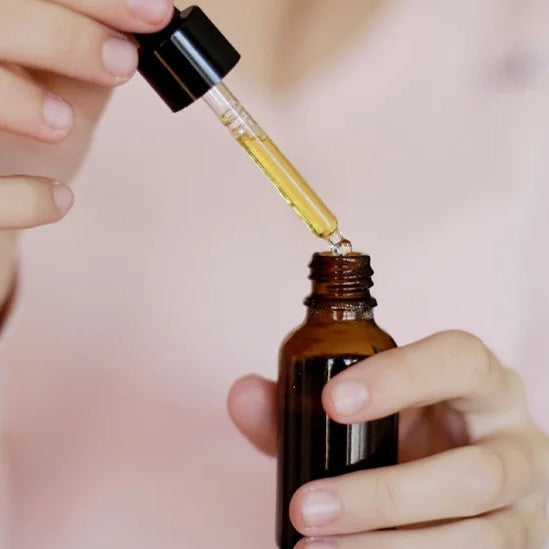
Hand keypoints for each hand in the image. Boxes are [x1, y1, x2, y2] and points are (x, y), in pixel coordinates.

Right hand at [0, 0, 173, 302]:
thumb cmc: (28, 135)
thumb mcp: (62, 87)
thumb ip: (86, 51)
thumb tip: (142, 22)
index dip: (91, 0)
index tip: (156, 14)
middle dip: (62, 38)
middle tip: (123, 64)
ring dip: (16, 100)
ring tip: (62, 125)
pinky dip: (22, 197)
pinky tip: (60, 200)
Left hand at [229, 331, 548, 547]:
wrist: (455, 473)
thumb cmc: (407, 428)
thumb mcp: (366, 408)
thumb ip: (301, 403)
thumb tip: (243, 396)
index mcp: (478, 381)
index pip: (457, 360)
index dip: (400, 377)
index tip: (333, 403)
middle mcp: (514, 438)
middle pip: (474, 471)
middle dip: (385, 495)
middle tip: (306, 507)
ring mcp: (524, 503)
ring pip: (478, 536)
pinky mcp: (519, 546)